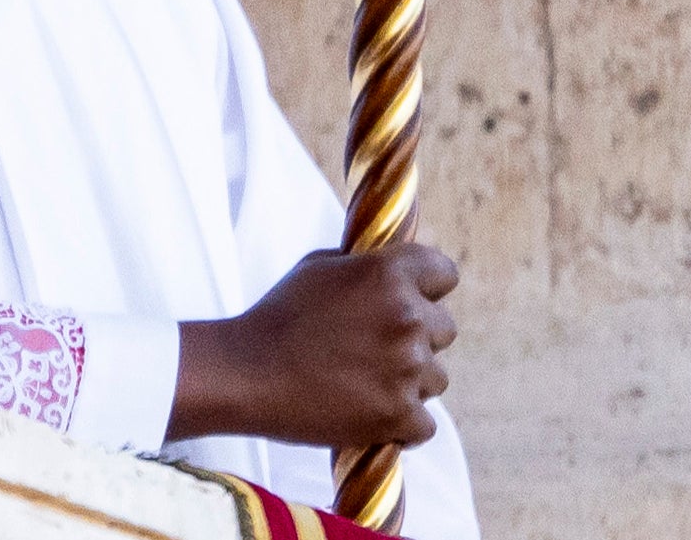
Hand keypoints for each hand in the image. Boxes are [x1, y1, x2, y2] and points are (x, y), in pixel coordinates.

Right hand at [167, 244, 459, 448]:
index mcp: (389, 274)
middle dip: (417, 337)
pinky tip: (369, 413)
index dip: (427, 288)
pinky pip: (423, 423)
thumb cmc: (279, 316)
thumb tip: (396, 268)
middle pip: (444, 329)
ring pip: (437, 378)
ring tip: (364, 382)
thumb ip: (367, 266)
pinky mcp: (399, 415)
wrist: (246, 374)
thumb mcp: (319, 267)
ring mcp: (406, 368)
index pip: (445, 273)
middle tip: (374, 347)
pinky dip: (401, 425)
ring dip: (410, 382)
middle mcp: (406, 316)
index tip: (410, 300)